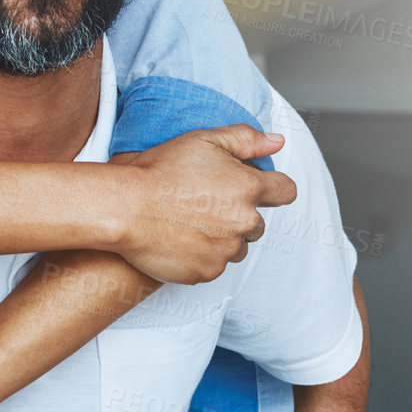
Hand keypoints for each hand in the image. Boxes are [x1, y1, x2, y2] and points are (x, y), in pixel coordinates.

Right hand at [115, 126, 295, 284]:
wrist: (125, 208)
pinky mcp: (208, 272)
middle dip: (239, 215)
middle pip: (258, 223)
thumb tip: (276, 142)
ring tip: (190, 224)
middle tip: (206, 205)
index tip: (259, 190)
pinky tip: (180, 240)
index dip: (273, 189)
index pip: (285, 191)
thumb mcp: (203, 140)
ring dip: (222, 238)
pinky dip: (202, 256)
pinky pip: (215, 265)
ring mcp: (227, 250)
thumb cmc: (159, 172)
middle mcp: (244, 222)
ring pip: (237, 246)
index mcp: (248, 188)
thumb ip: (245, 139)